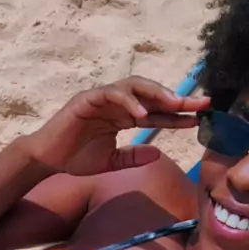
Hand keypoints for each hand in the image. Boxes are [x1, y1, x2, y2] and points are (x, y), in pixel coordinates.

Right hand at [27, 76, 210, 175]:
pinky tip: (143, 114)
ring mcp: (102, 98)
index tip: (201, 118)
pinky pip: (111, 95)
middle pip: (152, 94)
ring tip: (176, 103)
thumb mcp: (111, 163)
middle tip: (201, 103)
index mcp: (123, 116)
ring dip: (157, 93)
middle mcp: (116, 103)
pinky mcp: (87, 99)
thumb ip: (133, 157)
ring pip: (134, 86)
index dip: (178, 115)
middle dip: (176, 98)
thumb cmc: (75, 159)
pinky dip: (128, 102)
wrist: (47, 160)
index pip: (157, 112)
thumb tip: (157, 153)